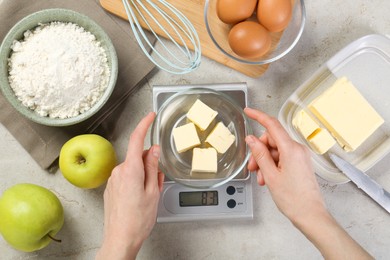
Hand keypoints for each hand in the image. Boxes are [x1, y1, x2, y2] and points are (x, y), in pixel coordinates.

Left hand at [96, 112, 163, 259]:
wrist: (120, 238)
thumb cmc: (138, 220)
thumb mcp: (153, 192)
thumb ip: (153, 167)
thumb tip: (153, 150)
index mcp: (131, 170)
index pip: (136, 139)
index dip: (144, 125)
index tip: (150, 116)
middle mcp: (119, 172)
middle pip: (137, 156)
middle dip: (150, 163)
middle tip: (158, 181)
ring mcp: (113, 180)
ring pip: (133, 167)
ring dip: (143, 174)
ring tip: (149, 194)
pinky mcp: (111, 187)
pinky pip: (126, 176)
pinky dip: (136, 181)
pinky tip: (139, 197)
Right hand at [244, 107, 324, 221]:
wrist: (310, 215)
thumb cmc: (294, 199)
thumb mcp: (271, 175)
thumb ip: (260, 154)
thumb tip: (252, 139)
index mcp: (291, 149)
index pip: (272, 125)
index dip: (258, 116)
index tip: (248, 111)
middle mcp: (298, 150)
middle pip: (272, 140)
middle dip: (259, 151)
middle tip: (252, 166)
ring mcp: (300, 157)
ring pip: (275, 151)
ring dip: (265, 162)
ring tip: (261, 178)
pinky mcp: (300, 164)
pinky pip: (282, 158)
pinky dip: (272, 166)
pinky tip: (268, 179)